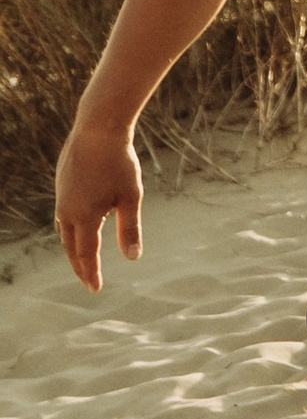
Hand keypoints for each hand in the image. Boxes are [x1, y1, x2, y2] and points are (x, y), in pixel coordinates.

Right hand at [55, 118, 143, 291]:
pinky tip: (78, 229)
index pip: (86, 254)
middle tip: (88, 282)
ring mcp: (61, 197)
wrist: (97, 129)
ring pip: (64, 231)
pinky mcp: (61, 184)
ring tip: (82, 260)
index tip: (95, 290)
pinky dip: (70, 229)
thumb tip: (133, 258)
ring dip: (73, 248)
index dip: (91, 273)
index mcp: (84, 216)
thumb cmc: (119, 163)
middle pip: (71, 247)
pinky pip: (63, 215)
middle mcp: (67, 210)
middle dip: (80, 266)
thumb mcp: (131, 197)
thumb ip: (130, 229)